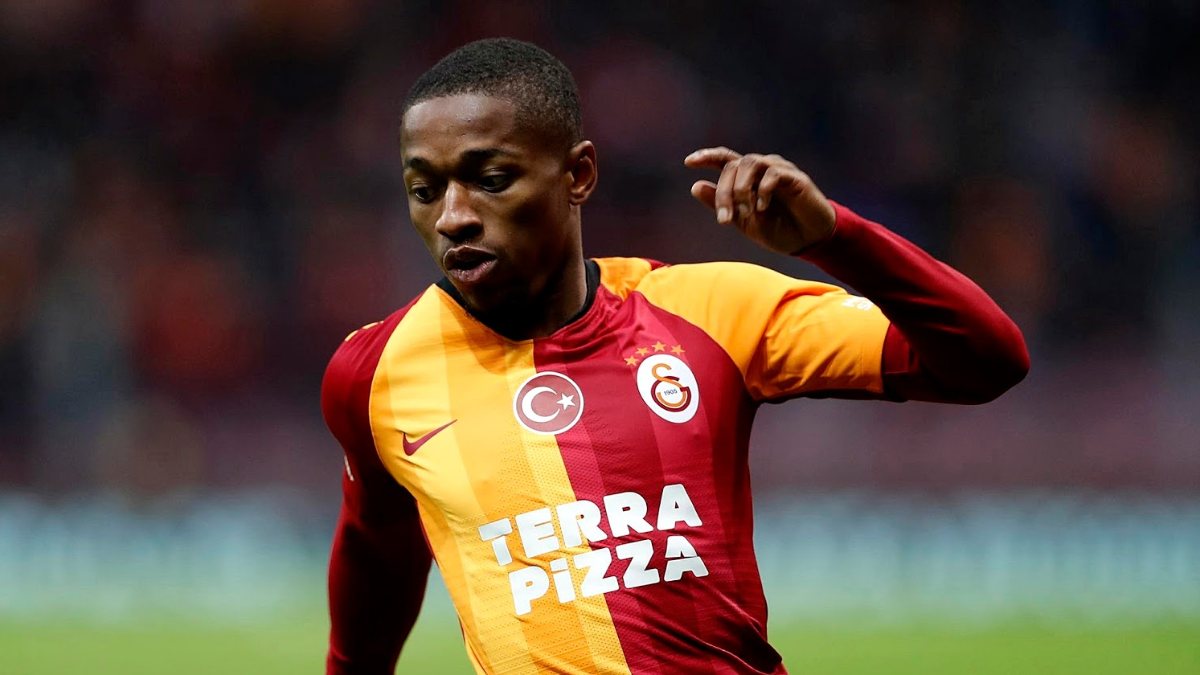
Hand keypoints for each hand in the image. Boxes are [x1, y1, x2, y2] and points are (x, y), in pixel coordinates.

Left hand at [684, 147, 836, 254]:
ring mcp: (779, 170)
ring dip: (741, 188)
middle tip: (724, 220)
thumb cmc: (778, 229)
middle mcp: (762, 168)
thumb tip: (695, 186)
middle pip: (733, 165)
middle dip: (724, 192)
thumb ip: (721, 204)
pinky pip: (773, 173)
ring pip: (750, 163)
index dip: (706, 156)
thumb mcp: (743, 221)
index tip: (688, 162)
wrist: (809, 241)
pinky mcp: (795, 178)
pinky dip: (763, 189)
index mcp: (747, 178)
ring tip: (745, 212)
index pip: (724, 158)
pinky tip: (762, 208)